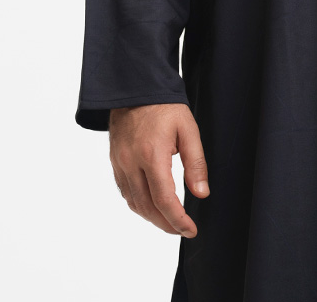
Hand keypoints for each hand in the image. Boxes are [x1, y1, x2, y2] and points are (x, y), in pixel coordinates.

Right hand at [108, 103, 208, 236]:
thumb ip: (196, 163)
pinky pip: (125, 192)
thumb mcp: (188, 129)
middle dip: (166, 224)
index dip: (178, 220)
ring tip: (169, 222)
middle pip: (147, 208)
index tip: (190, 230)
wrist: (136, 87)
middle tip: (182, 229)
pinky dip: (138, 205)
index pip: (164, 200)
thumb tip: (201, 193)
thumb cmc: (165, 106)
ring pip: (134, 203)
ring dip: (151, 218)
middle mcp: (132, 163)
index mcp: (152, 155)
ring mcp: (120, 164)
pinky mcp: (115, 161)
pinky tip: (151, 205)